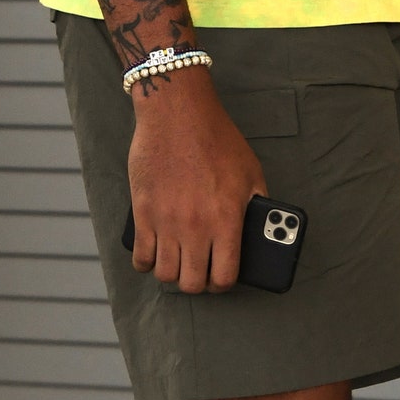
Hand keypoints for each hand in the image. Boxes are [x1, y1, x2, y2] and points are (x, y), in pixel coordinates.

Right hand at [127, 69, 264, 293]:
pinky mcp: (143, 213)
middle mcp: (196, 228)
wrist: (178, 115)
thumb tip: (260, 230)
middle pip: (192, 283)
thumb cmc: (218, 140)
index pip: (224, 277)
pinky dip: (146, 263)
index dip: (223, 284)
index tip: (220, 277)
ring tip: (178, 261)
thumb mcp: (251, 173)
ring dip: (173, 274)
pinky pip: (140, 257)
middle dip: (198, 283)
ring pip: (165, 275)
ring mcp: (166, 222)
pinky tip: (153, 255)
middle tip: (199, 271)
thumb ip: (256, 206)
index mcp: (226, 220)